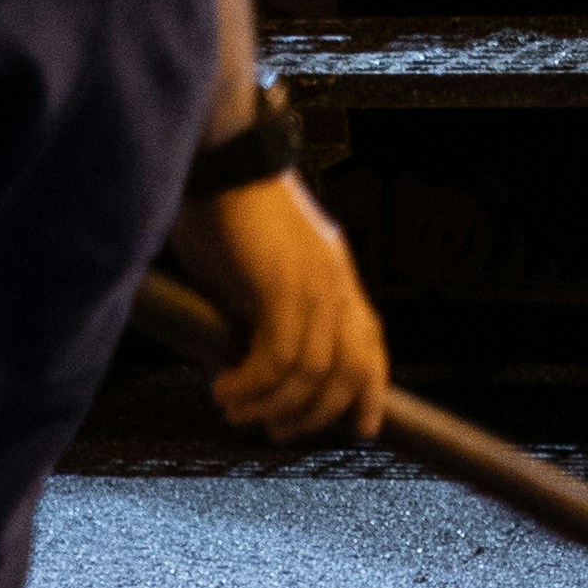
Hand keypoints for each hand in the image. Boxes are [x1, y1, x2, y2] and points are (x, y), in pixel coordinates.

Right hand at [189, 168, 389, 443]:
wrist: (218, 157)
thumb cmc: (223, 212)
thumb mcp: (250, 272)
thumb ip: (262, 313)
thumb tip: (248, 366)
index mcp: (333, 274)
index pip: (370, 342)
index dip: (370, 390)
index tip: (361, 430)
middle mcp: (334, 279)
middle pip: (347, 371)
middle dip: (311, 415)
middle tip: (269, 430)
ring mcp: (313, 279)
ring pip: (312, 373)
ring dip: (270, 406)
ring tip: (234, 408)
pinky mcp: (284, 280)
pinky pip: (280, 357)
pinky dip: (252, 385)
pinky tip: (224, 386)